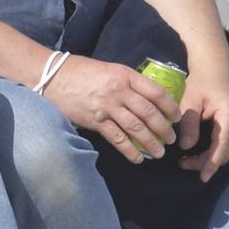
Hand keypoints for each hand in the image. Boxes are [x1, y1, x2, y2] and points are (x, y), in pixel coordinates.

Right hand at [41, 55, 179, 163]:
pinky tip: (138, 159)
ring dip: (151, 142)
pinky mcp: (95, 120)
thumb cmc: (80, 71)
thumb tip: (145, 98)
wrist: (51, 76)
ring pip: (136, 128)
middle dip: (163, 128)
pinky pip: (117, 139)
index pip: (156, 92)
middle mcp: (119, 91)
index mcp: (125, 75)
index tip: (176, 117)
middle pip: (149, 112)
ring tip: (159, 152)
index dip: (170, 106)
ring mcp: (107, 107)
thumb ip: (126, 82)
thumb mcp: (108, 69)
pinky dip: (130, 151)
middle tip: (171, 139)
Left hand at [176, 67, 228, 182]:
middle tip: (182, 164)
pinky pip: (225, 145)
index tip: (202, 177)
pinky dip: (213, 152)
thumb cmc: (201, 82)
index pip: (222, 146)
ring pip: (226, 150)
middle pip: (225, 152)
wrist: (215, 69)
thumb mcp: (190, 100)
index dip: (212, 163)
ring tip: (186, 160)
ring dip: (209, 159)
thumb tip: (185, 147)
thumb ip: (189, 124)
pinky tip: (196, 152)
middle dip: (206, 163)